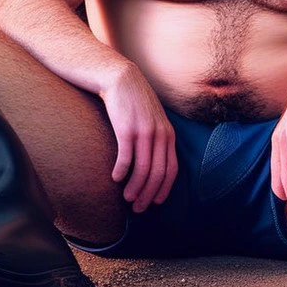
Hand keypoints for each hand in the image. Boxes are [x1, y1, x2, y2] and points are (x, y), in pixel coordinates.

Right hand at [99, 63, 178, 213]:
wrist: (120, 78)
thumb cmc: (134, 102)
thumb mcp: (153, 119)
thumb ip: (156, 138)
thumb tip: (152, 163)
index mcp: (168, 134)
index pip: (171, 169)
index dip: (163, 189)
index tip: (155, 203)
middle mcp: (160, 134)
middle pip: (158, 173)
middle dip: (149, 194)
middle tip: (138, 208)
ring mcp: (144, 131)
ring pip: (143, 169)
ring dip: (135, 188)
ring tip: (126, 199)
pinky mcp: (126, 128)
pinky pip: (126, 157)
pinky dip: (121, 172)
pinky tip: (115, 179)